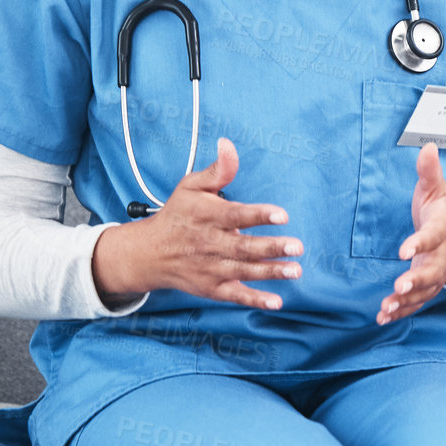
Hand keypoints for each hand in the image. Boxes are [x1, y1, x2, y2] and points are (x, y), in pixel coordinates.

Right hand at [92, 137, 301, 309]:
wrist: (148, 253)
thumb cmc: (177, 214)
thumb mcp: (191, 186)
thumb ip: (217, 170)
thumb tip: (228, 144)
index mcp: (207, 217)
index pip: (236, 215)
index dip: (259, 215)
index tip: (282, 214)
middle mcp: (210, 243)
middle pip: (243, 246)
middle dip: (271, 247)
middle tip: (297, 246)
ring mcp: (211, 268)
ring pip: (244, 270)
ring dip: (270, 271)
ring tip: (295, 270)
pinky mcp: (212, 287)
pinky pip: (235, 295)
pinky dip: (254, 300)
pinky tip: (275, 301)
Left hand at [379, 144, 445, 324]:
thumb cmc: (442, 212)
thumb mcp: (437, 190)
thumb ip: (429, 171)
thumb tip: (427, 146)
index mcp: (443, 228)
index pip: (434, 235)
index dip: (420, 243)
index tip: (404, 250)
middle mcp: (442, 255)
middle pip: (433, 271)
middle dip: (417, 280)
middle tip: (399, 287)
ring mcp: (436, 274)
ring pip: (425, 291)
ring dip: (406, 301)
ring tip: (387, 307)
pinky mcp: (427, 287)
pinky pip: (417, 302)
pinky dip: (401, 312)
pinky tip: (383, 317)